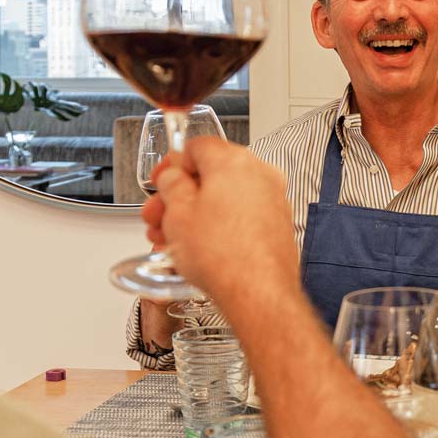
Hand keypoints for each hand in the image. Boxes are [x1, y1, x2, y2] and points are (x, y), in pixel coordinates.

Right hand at [142, 138, 299, 306]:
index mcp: (234, 162)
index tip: (160, 180)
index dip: (173, 163)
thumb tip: (173, 177)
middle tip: (159, 215)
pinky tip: (198, 247)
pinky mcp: (278, 224)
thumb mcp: (178, 213)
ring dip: (195, 213)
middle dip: (179, 195)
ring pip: (225, 197)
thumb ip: (171, 185)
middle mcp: (260, 175)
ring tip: (171, 238)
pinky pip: (242, 215)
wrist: (258, 292)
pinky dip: (219, 224)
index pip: (198, 145)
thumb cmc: (224, 255)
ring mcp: (273, 200)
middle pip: (211, 174)